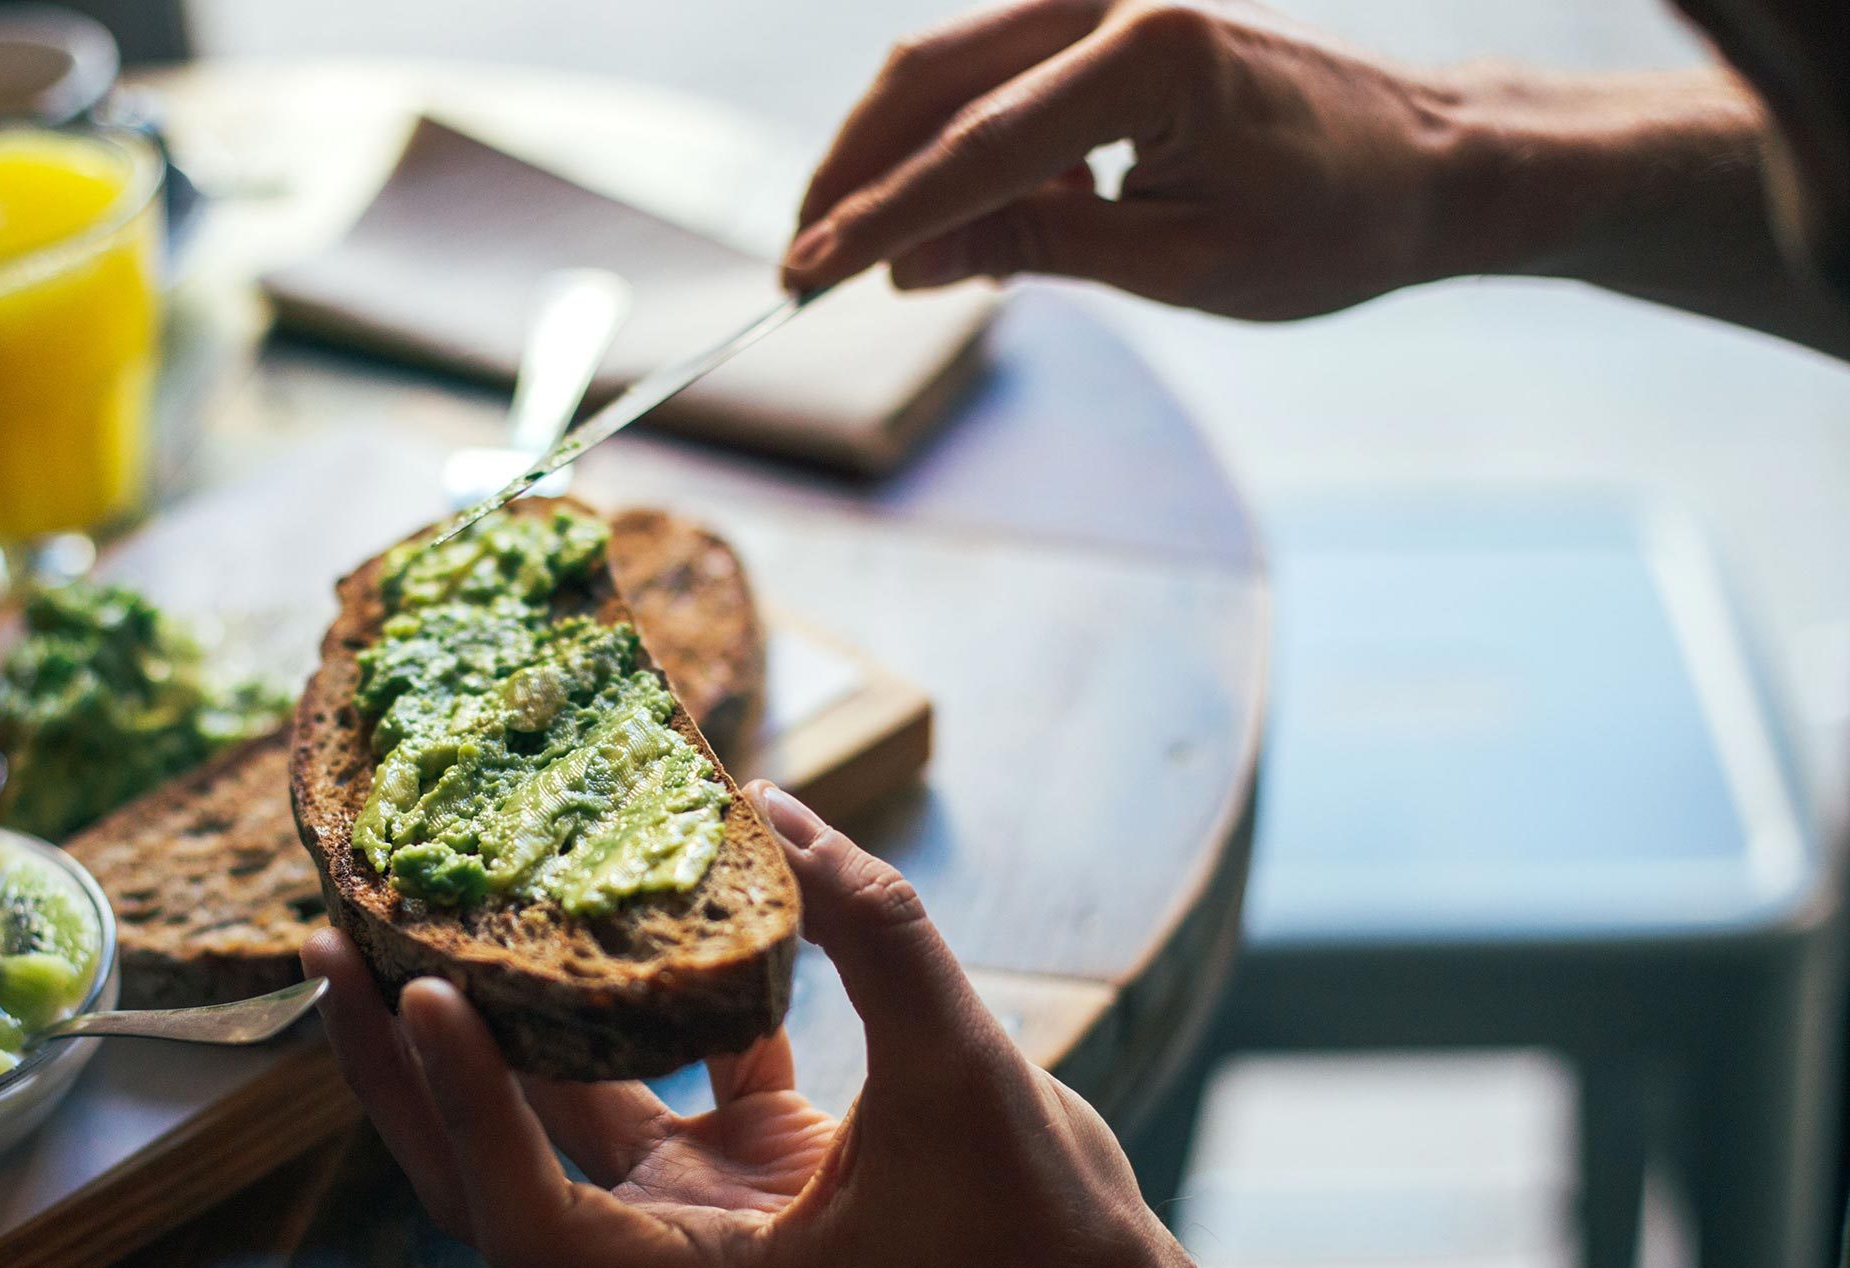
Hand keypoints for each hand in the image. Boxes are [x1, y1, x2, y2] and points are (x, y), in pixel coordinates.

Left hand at [303, 781, 1222, 1267]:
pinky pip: (655, 1079)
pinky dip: (624, 1006)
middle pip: (489, 1167)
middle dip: (402, 1069)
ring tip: (421, 916)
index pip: (525, 1211)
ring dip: (490, 1027)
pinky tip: (602, 911)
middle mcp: (669, 1257)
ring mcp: (700, 1212)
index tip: (423, 993)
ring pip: (557, 1117)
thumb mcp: (966, 1075)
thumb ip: (878, 936)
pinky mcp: (742, 1168)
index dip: (457, 1107)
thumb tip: (782, 810)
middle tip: (336, 946)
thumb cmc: (1037, 1249)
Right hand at [783, 0, 1469, 317]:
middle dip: (855, 173)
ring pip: (948, 64)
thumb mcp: (1177, 264)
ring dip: (893, 157)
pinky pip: (993, 70)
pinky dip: (952, 142)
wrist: (1430, 162)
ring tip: (871, 256)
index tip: (805, 277)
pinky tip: (959, 221)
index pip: (974, 148)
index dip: (880, 221)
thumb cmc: (1331, 223)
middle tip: (803, 265)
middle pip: (931, 74)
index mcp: (1152, 55)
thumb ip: (1033, 246)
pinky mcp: (1109, 14)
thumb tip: (905, 263)